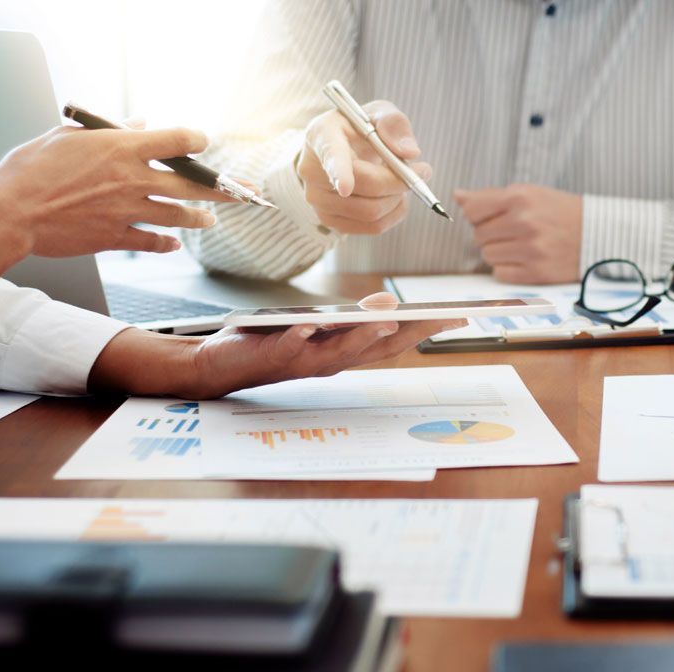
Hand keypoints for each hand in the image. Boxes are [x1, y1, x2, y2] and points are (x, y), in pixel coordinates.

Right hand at [0, 125, 234, 257]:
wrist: (12, 212)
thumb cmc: (32, 169)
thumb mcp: (70, 137)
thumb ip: (111, 130)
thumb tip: (140, 122)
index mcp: (123, 148)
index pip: (178, 140)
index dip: (197, 140)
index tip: (204, 143)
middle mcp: (133, 179)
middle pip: (193, 185)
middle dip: (225, 189)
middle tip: (247, 194)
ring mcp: (128, 211)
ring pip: (179, 216)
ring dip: (200, 218)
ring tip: (211, 220)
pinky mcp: (116, 237)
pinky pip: (152, 241)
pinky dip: (166, 242)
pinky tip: (174, 243)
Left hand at [89, 292, 466, 398]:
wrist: (214, 367)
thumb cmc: (268, 345)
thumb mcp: (316, 328)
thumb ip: (352, 321)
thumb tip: (387, 304)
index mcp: (344, 351)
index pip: (393, 340)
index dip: (427, 329)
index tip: (458, 315)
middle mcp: (330, 361)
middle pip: (378, 347)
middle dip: (411, 334)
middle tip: (441, 318)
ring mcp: (302, 362)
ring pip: (340, 352)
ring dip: (363, 338)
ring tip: (387, 320)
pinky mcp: (269, 357)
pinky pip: (287, 348)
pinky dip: (300, 338)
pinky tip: (311, 324)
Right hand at [296, 101, 431, 233]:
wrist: (339, 151)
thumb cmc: (359, 129)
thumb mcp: (376, 113)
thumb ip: (393, 123)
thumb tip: (410, 152)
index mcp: (322, 136)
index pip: (330, 157)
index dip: (338, 172)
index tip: (346, 187)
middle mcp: (312, 170)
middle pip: (363, 187)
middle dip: (399, 181)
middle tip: (422, 171)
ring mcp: (318, 200)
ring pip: (371, 211)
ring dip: (398, 198)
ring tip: (403, 182)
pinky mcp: (330, 221)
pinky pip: (372, 227)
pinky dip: (393, 214)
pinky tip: (394, 198)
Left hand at [455, 184, 581, 283]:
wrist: (595, 233)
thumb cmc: (559, 211)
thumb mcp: (528, 193)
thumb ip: (491, 196)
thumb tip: (457, 196)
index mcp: (520, 198)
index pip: (472, 211)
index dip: (478, 216)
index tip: (490, 217)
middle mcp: (524, 223)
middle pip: (478, 235)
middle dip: (489, 234)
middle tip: (509, 232)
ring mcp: (531, 249)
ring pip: (487, 256)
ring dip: (497, 252)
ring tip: (517, 245)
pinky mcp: (536, 272)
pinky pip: (500, 274)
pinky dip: (507, 268)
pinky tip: (523, 259)